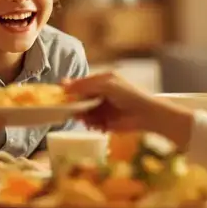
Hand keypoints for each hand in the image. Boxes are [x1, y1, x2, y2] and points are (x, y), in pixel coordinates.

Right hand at [64, 72, 195, 148]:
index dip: (71, 88)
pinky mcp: (106, 122)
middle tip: (73, 111)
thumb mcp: (106, 85)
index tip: (60, 93)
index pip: (81, 83)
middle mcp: (101, 94)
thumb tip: (64, 84)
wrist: (147, 115)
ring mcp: (103, 109)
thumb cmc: (129, 95)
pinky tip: (97, 126)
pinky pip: (92, 124)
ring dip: (83, 117)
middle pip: (80, 100)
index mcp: (103, 81)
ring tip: (88, 120)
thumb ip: (85, 85)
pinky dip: (92, 125)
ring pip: (84, 113)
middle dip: (76, 106)